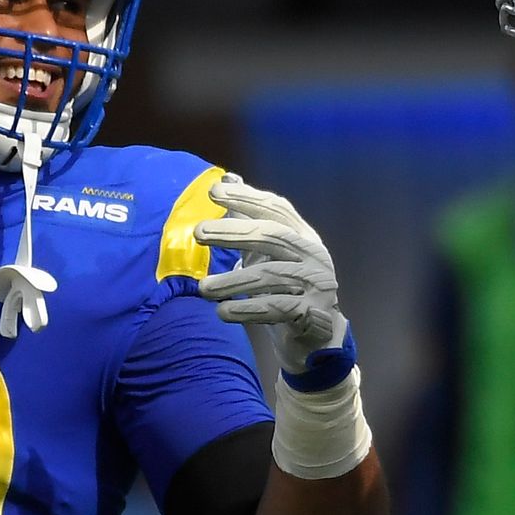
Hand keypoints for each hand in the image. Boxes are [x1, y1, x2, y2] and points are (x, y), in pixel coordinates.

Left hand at [194, 176, 353, 386]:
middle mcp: (313, 254)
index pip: (276, 208)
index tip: (213, 192)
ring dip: (233, 282)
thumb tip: (226, 179)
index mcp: (303, 234)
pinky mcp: (312, 313)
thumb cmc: (286, 287)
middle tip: (198, 233)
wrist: (316, 335)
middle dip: (233, 233)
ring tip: (202, 289)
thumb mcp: (268, 251)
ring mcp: (316, 283)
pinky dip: (247, 310)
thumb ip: (250, 219)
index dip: (246, 198)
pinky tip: (222, 312)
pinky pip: (277, 308)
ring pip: (270, 276)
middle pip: (272, 236)